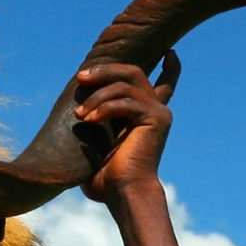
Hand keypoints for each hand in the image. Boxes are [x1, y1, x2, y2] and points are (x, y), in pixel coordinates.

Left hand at [74, 51, 179, 202]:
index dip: (170, 67)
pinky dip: (104, 108)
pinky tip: (89, 120)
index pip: (165, 84)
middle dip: (105, 70)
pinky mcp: (156, 118)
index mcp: (146, 116)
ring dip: (97, 95)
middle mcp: (157, 111)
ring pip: (125, 84)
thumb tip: (75, 111)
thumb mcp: (97, 142)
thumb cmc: (106, 179)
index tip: (170, 52)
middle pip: (133, 71)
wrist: (123, 194)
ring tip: (80, 114)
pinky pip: (126, 101)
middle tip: (81, 77)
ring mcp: (158, 113)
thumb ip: (96, 122)